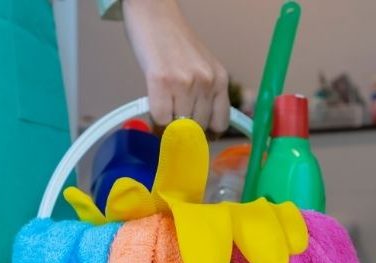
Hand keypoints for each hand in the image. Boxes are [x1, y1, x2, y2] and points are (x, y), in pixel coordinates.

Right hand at [122, 0, 229, 131]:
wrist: (155, 15)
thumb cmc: (175, 41)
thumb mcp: (203, 66)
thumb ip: (206, 92)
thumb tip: (199, 125)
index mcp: (220, 79)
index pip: (220, 123)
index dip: (206, 131)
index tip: (196, 134)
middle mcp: (207, 82)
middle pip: (198, 127)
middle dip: (185, 128)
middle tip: (174, 117)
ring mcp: (185, 82)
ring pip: (178, 125)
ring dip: (168, 123)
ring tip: (163, 106)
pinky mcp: (161, 81)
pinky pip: (160, 117)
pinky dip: (155, 117)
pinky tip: (154, 103)